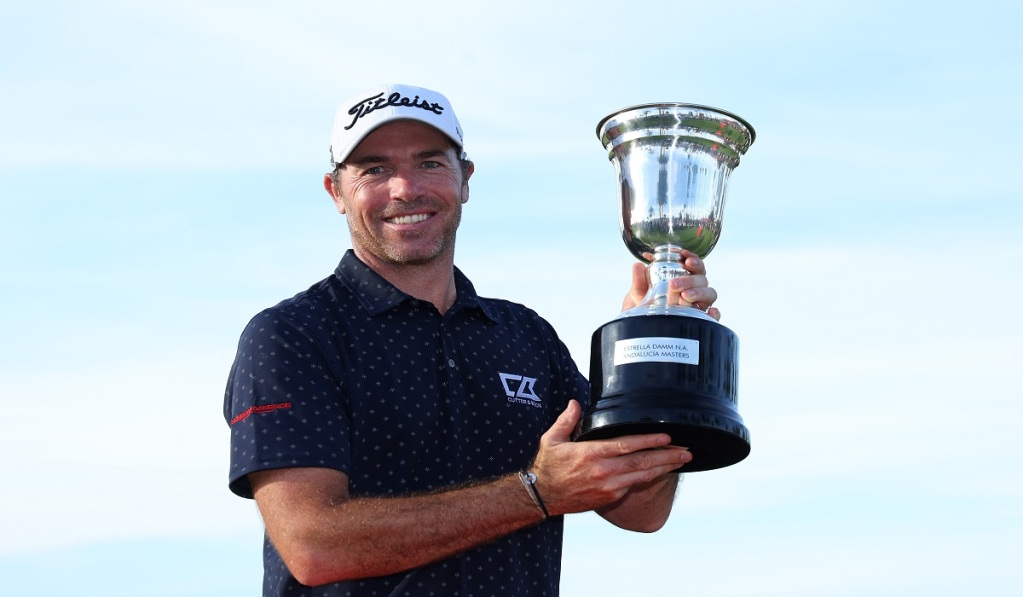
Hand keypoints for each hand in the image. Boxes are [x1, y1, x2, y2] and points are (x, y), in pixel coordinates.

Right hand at [529, 400, 691, 515]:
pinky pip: (634, 485)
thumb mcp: (552, 439)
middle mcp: (603, 471)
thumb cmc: (548, 466)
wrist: (543, 496)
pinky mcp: (610, 497)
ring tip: (681, 460)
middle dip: (667, 456)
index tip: (667, 436)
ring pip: (643, 475)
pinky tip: (661, 471)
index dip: (649, 440)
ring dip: (664, 467)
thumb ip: (566, 420)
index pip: (626, 445)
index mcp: (591, 453)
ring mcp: (609, 486)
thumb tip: (574, 402)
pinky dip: (650, 477)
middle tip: (686, 450)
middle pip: (642, 462)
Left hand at [621, 250, 720, 320]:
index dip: (693, 259)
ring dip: (699, 292)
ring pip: (709, 294)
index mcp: (681, 280)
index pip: (694, 266)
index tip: (684, 256)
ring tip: (685, 296)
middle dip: (690, 278)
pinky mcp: (699, 322)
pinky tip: (710, 313)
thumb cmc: (641, 308)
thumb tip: (638, 266)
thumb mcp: (638, 294)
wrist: (639, 331)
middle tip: (674, 284)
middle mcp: (692, 291)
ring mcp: (697, 306)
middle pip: (702, 279)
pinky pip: (712, 318)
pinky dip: (714, 314)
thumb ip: (639, 281)